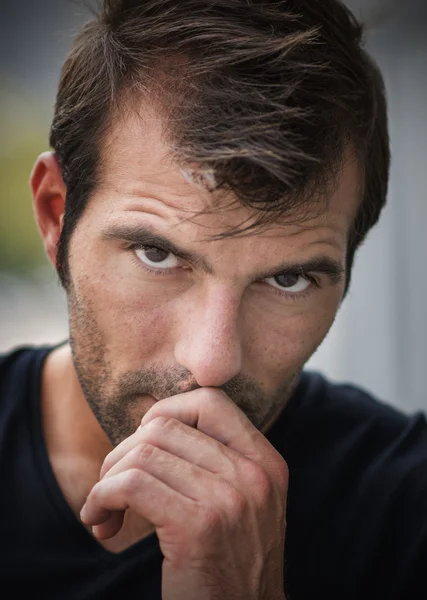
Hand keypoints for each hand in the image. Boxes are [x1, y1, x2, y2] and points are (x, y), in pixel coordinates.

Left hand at [80, 387, 287, 599]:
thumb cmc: (229, 566)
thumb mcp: (241, 504)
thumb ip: (216, 461)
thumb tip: (154, 421)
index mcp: (266, 462)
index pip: (211, 401)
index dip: (166, 413)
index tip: (143, 447)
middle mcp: (254, 475)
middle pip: (164, 426)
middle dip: (123, 453)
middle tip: (113, 487)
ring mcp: (230, 499)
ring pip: (142, 453)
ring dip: (107, 479)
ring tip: (105, 509)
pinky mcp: (199, 527)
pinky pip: (130, 485)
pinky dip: (101, 498)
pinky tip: (100, 522)